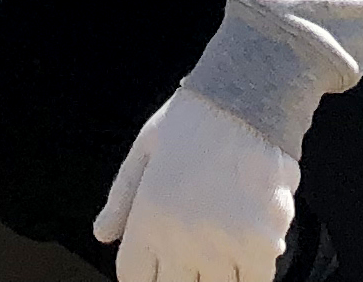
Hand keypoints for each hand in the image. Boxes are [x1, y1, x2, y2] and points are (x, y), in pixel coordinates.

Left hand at [97, 86, 300, 281]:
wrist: (248, 98)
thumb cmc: (195, 120)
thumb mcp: (144, 150)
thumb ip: (121, 198)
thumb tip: (101, 234)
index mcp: (147, 218)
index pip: (134, 277)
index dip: (145, 276)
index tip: (158, 267)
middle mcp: (180, 240)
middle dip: (180, 278)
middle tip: (193, 258)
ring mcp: (221, 246)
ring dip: (216, 276)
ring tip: (222, 249)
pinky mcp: (260, 244)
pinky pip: (255, 281)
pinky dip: (251, 272)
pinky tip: (250, 250)